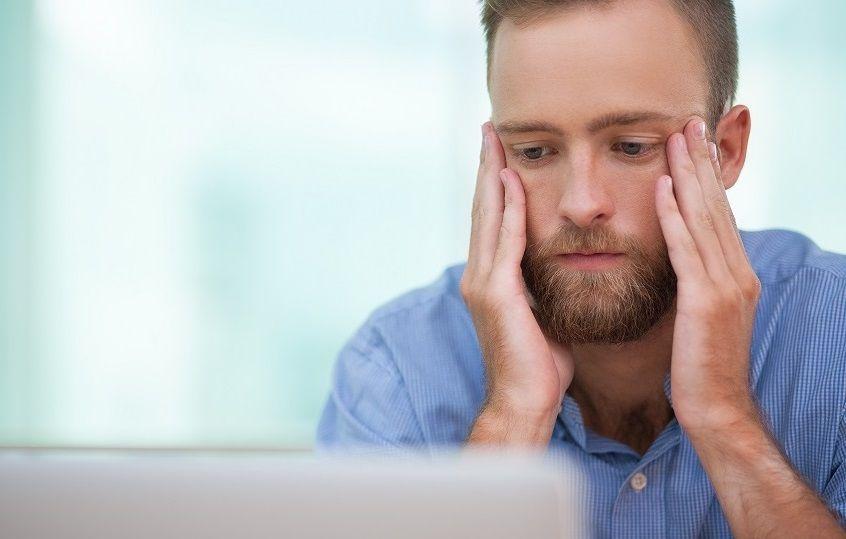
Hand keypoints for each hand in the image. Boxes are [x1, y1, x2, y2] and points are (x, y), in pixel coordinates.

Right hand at [461, 122, 573, 441]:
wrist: (525, 401)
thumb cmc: (541, 364)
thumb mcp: (543, 314)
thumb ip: (542, 286)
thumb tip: (561, 266)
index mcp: (491, 279)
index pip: (493, 220)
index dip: (495, 184)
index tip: (502, 152)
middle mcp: (479, 275)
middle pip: (482, 209)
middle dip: (487, 167)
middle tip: (489, 129)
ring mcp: (482, 283)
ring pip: (487, 216)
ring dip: (491, 176)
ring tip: (494, 141)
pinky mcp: (495, 293)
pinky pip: (504, 242)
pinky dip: (506, 209)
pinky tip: (511, 181)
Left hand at [655, 117, 761, 434]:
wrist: (715, 408)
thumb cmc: (700, 364)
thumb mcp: (702, 314)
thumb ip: (696, 280)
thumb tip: (681, 256)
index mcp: (735, 274)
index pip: (719, 214)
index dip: (706, 176)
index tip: (691, 142)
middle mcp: (737, 273)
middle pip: (716, 206)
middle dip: (700, 163)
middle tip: (688, 122)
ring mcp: (726, 286)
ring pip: (704, 219)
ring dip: (688, 176)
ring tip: (675, 139)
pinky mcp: (706, 303)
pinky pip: (687, 251)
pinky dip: (674, 217)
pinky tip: (661, 190)